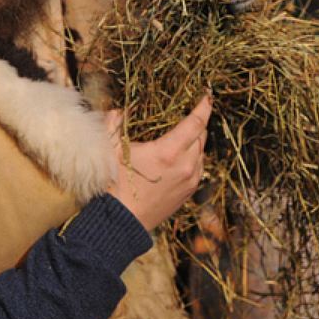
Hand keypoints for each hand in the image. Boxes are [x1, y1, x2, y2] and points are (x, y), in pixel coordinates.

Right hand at [106, 95, 211, 231]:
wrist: (120, 223)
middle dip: (198, 123)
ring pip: (201, 153)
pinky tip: (180, 156)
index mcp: (169, 151)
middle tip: (190, 113)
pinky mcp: (188, 193)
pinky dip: (194, 158)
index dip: (204, 107)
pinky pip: (198, 168)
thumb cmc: (114, 185)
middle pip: (201, 136)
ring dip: (195, 142)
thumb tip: (120, 110)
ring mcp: (190, 180)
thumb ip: (114, 124)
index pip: (196, 122)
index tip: (207, 96)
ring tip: (182, 135)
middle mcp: (186, 165)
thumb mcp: (110, 150)